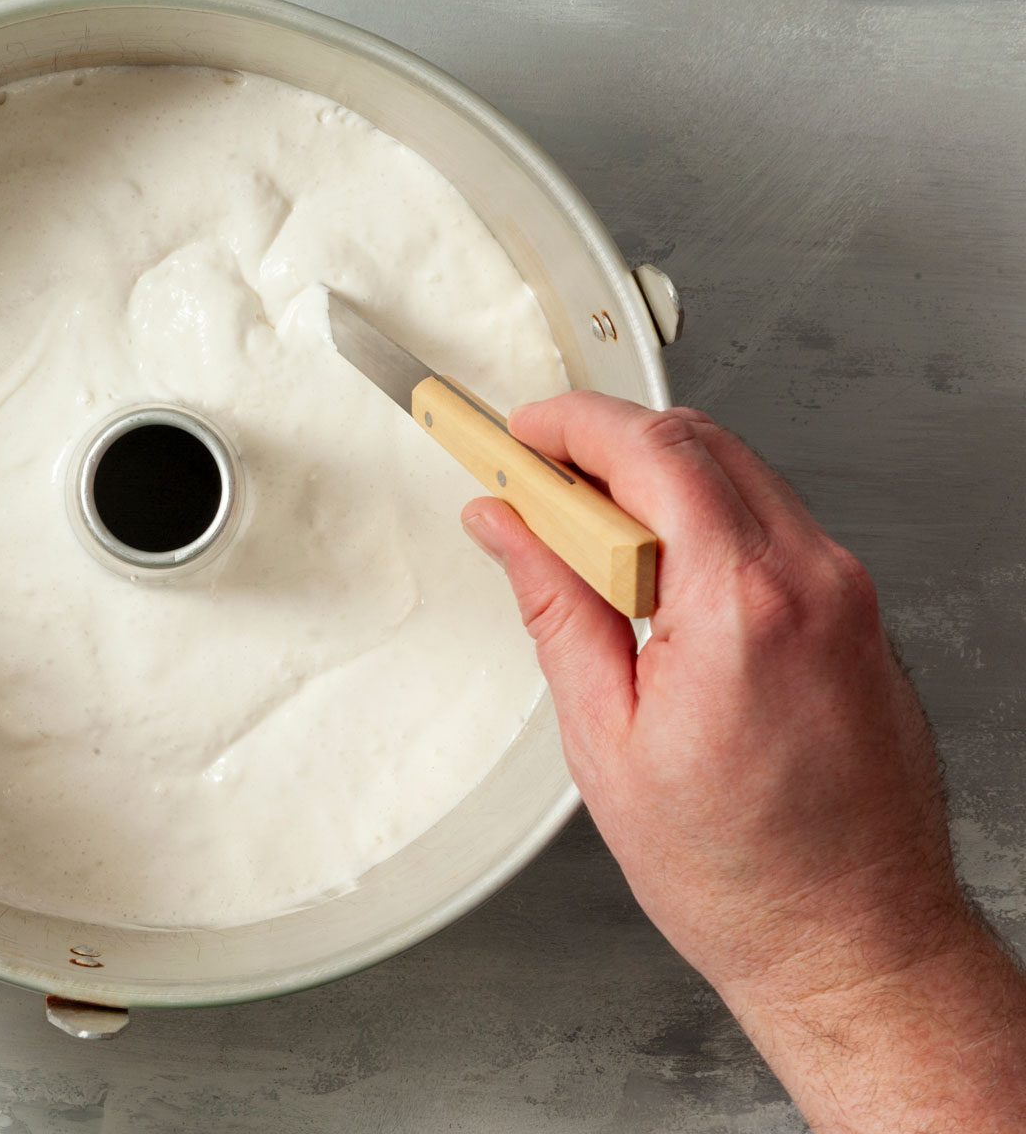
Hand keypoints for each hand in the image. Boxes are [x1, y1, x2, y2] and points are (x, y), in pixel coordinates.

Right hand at [463, 392, 1025, 1132]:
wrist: (853, 940)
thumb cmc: (743, 872)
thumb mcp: (605, 737)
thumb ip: (553, 606)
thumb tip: (507, 528)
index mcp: (743, 606)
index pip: (653, 452)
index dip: (571, 425)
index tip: (518, 434)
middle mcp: (814, 582)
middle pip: (700, 443)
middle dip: (606, 441)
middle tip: (535, 482)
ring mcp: (848, 594)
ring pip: (738, 476)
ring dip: (654, 481)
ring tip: (585, 543)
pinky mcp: (858, 615)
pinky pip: (770, 523)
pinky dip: (702, 519)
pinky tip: (653, 575)